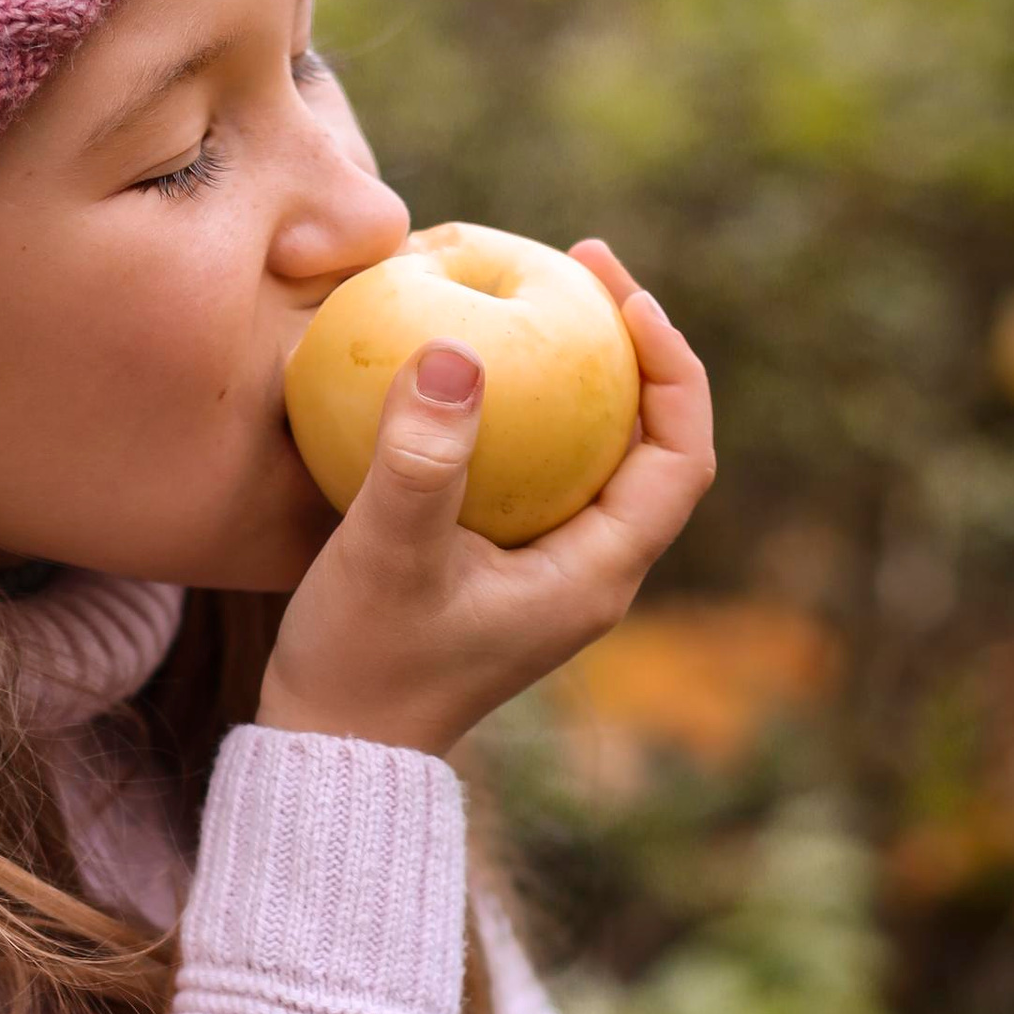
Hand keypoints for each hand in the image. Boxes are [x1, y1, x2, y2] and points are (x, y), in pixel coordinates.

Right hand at [258, 239, 712, 760]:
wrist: (331, 749)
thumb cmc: (364, 663)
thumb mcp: (387, 556)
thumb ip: (422, 461)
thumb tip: (454, 351)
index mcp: (599, 573)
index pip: (682, 454)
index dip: (672, 364)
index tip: (623, 293)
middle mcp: (591, 570)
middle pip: (646, 439)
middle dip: (626, 348)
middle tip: (577, 264)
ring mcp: (549, 569)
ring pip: (590, 450)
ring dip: (573, 374)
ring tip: (528, 299)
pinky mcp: (503, 566)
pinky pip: (535, 466)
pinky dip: (521, 409)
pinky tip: (463, 366)